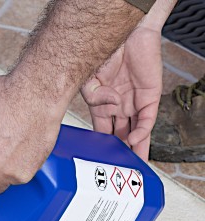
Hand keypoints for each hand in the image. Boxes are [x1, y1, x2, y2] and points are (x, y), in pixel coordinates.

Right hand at [81, 26, 162, 159]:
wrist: (123, 30)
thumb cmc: (102, 50)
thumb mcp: (88, 80)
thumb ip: (94, 98)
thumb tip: (108, 108)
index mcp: (102, 106)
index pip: (103, 134)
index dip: (103, 149)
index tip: (100, 164)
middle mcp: (119, 107)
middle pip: (121, 137)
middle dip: (120, 155)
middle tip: (119, 173)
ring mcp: (134, 102)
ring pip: (137, 133)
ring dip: (135, 150)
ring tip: (133, 168)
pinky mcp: (150, 96)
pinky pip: (147, 120)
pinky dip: (141, 132)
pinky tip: (134, 139)